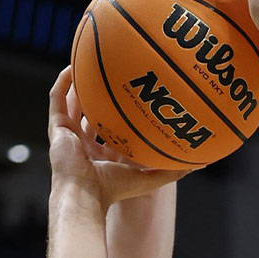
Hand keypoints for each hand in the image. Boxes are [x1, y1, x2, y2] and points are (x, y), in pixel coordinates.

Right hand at [47, 68, 190, 210]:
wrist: (86, 194)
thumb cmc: (114, 189)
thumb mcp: (149, 177)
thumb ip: (172, 171)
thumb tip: (201, 163)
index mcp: (103, 154)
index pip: (112, 130)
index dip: (120, 115)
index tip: (135, 99)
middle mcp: (85, 143)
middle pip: (92, 113)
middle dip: (100, 96)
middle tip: (112, 76)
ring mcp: (69, 134)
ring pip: (73, 102)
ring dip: (80, 84)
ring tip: (89, 63)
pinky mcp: (57, 128)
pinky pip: (57, 99)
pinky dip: (64, 83)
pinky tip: (74, 67)